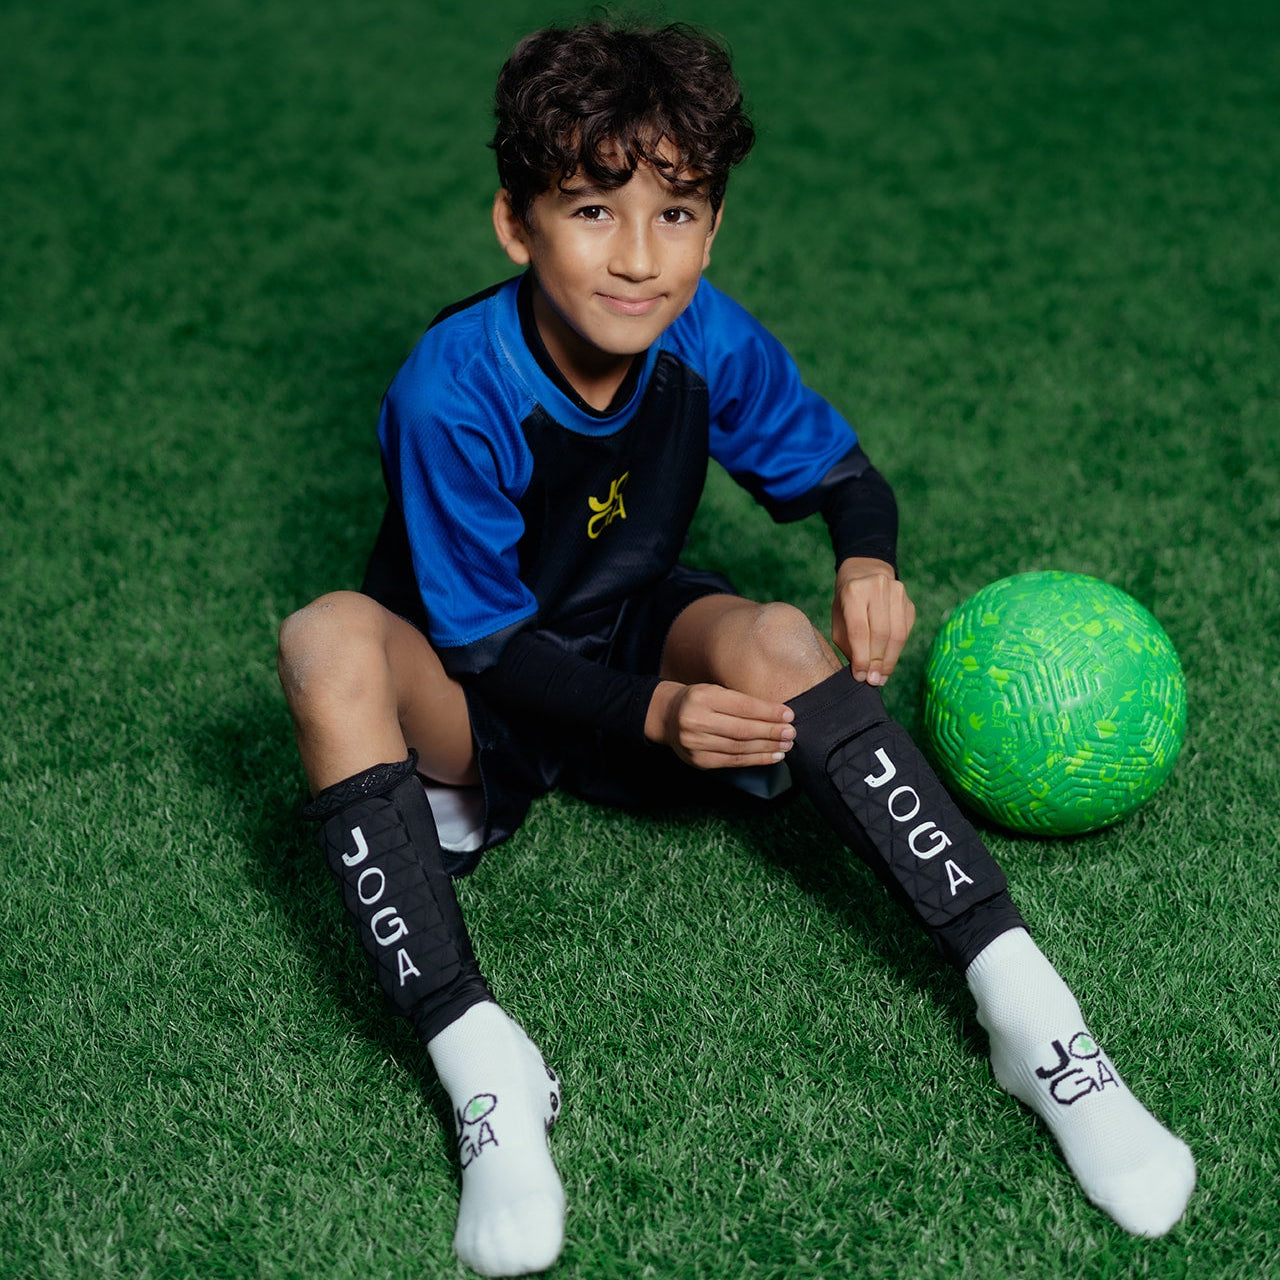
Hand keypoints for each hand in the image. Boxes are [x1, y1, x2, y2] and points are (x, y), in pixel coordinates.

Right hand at [644, 680, 795, 769]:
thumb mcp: (715, 691)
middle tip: (791, 732)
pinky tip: (772, 756)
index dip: (768, 712)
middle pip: (742, 730)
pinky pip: (733, 761)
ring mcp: (695, 743)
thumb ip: (741, 701)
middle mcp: (695, 721)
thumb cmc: (699, 701)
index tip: (789, 715)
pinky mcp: (699, 761)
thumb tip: (779, 714)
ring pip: (739, 748)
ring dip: (767, 748)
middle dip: (771, 732)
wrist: (668, 717)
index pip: (742, 706)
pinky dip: (756, 760)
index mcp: (702, 697)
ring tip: (786, 745)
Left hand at [831, 557, 915, 685]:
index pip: (860, 630)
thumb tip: (862, 673)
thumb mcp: (839, 620)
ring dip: (890, 660)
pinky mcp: (909, 602)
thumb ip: (849, 644)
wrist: (865, 574)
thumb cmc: (847, 603)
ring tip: (882, 677)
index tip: (860, 676)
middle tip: (873, 681)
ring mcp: (897, 593)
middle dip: (877, 661)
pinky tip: (888, 662)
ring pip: (898, 634)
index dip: (861, 657)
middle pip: (882, 633)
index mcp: (854, 592)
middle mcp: (878, 588)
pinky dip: (897, 651)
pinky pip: (905, 632)